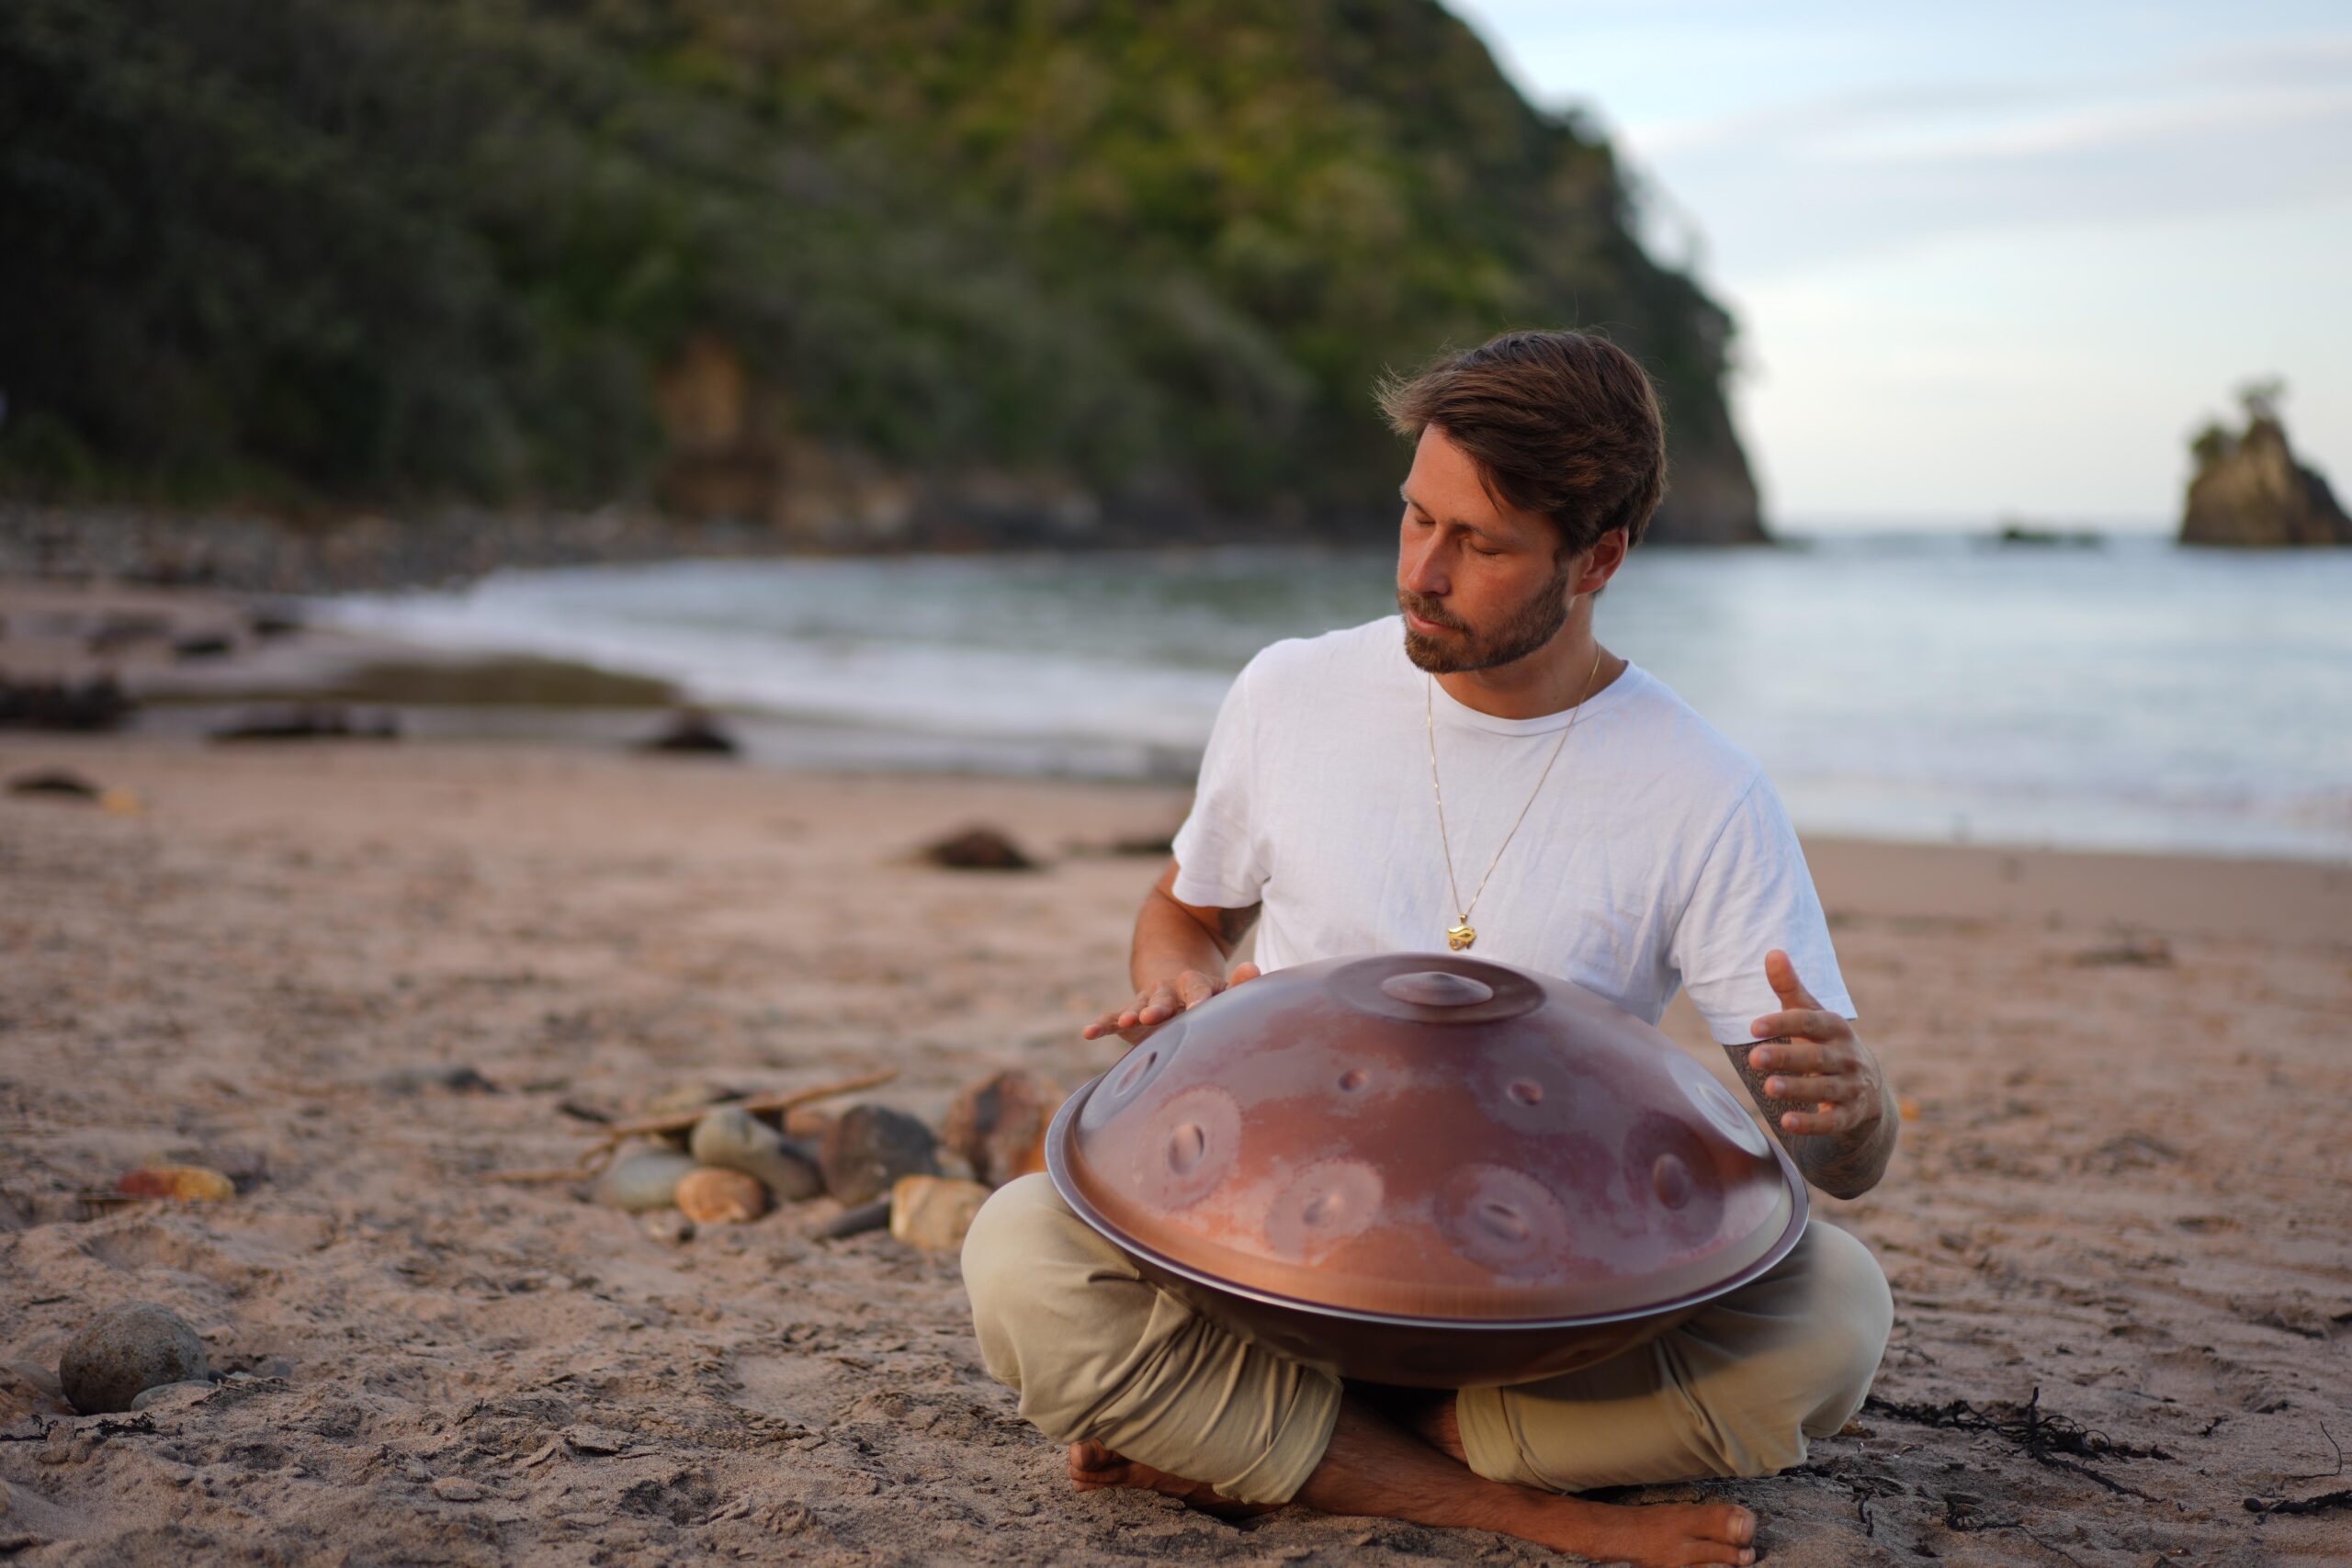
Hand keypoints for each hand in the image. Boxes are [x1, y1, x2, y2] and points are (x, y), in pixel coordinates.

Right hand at [1082, 963, 1261, 1045]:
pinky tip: (1088, 1032)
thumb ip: (1239, 985)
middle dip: (1158, 1006)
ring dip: (1131, 1014)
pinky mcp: (1130, 1018)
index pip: (1196, 989)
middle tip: (1153, 1016)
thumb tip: (1253, 969)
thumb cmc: (1210, 998)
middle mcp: (1167, 991)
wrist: (1177, 985)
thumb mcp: (1224, 990)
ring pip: (1137, 1006)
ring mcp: (1147, 1003)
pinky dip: (1101, 1025)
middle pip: (1162, 996)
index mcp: (1194, 984)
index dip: (1196, 999)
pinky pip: (1113, 1019)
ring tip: (1124, 1023)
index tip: (1197, 1010)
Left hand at [1745, 949, 1882, 1136]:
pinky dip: (1812, 1124)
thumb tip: (1772, 952)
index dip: (1782, 1023)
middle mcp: (1847, 1057)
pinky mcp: (1850, 1115)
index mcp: (1835, 1028)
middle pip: (1816, 1058)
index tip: (1752, 1026)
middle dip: (1786, 1058)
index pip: (1809, 1022)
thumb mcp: (1811, 1015)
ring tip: (1769, 1088)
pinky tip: (1787, 1123)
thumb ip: (1790, 988)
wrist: (1868, 1086)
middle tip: (1754, 1059)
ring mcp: (1851, 1087)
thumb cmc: (1826, 1043)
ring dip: (1798, 1089)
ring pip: (1825, 1089)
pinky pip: (1833, 1121)